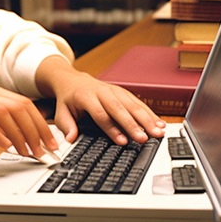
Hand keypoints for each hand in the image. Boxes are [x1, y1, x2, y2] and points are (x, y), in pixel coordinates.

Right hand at [0, 82, 58, 157]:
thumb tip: (8, 133)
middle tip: (47, 150)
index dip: (40, 122)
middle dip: (38, 130)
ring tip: (31, 153)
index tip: (49, 140)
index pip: (22, 103)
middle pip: (20, 107)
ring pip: (6, 114)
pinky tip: (7, 148)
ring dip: (22, 135)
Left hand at [35, 56, 165, 144]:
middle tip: (145, 138)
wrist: (73, 80)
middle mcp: (102, 92)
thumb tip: (70, 139)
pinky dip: (149, 113)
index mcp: (86, 96)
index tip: (122, 141)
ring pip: (132, 104)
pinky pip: (138, 102)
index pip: (100, 114)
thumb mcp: (60, 111)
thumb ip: (66, 125)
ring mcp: (114, 90)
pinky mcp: (123, 92)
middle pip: (120, 109)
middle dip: (134, 124)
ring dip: (146, 119)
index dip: (112, 128)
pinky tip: (159, 123)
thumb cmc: (68, 98)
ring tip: (158, 132)